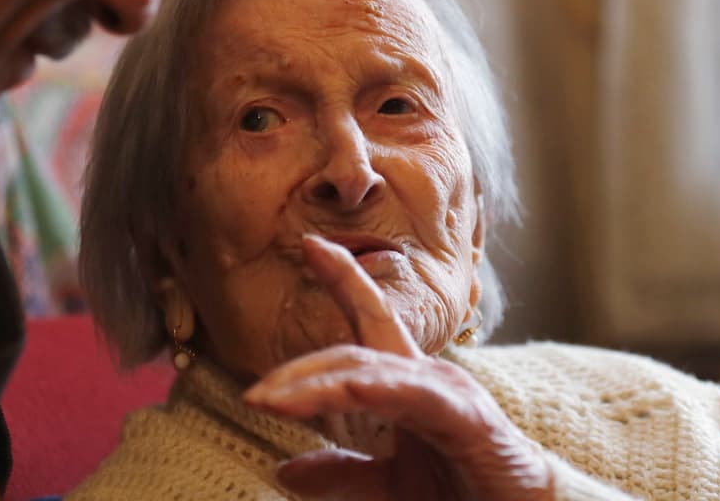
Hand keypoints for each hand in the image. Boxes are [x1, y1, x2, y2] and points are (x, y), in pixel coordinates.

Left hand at [243, 235, 553, 500]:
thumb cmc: (466, 494)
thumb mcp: (390, 486)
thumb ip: (342, 474)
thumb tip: (284, 470)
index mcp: (410, 384)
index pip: (370, 321)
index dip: (342, 279)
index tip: (308, 245)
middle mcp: (428, 376)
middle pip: (353, 352)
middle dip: (300, 367)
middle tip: (253, 392)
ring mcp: (448, 392)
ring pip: (370, 373)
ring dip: (315, 385)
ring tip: (269, 400)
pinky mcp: (465, 418)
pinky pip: (412, 396)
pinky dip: (374, 391)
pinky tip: (347, 391)